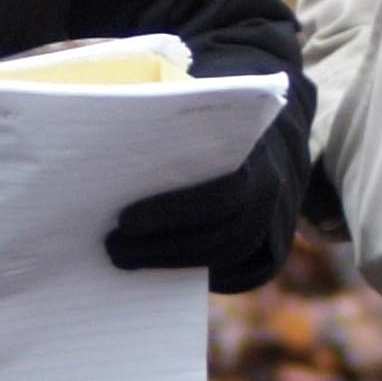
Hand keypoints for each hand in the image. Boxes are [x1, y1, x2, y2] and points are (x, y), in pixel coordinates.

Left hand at [106, 121, 302, 287]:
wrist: (271, 136)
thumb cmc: (218, 119)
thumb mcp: (199, 105)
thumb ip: (170, 117)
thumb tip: (114, 135)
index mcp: (256, 158)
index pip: (218, 196)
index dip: (171, 212)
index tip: (124, 220)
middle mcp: (268, 197)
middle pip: (215, 235)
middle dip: (160, 246)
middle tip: (110, 246)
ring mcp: (269, 225)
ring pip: (220, 257)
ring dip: (167, 262)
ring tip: (120, 257)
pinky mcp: (266, 250)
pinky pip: (234, 274)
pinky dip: (192, 276)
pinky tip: (150, 272)